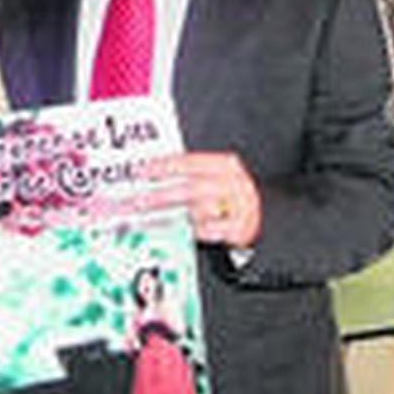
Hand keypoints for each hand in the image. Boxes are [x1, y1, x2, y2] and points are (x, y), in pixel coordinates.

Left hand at [141, 151, 262, 248]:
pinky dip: (193, 231)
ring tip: (152, 219)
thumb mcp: (213, 177)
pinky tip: (184, 230)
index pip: (190, 161)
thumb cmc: (227, 197)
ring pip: (199, 211)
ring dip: (174, 216)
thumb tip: (149, 172)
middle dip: (160, 196)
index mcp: (225, 165)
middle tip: (136, 203)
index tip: (141, 172)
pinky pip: (207, 231)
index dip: (163, 166)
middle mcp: (234, 184)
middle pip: (191, 188)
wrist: (258, 219)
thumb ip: (187, 173)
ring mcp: (239, 207)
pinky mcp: (238, 230)